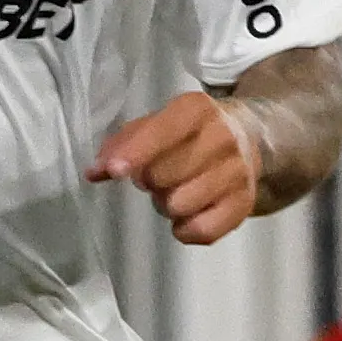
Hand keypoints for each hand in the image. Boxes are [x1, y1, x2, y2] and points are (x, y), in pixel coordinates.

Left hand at [90, 87, 260, 243]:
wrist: (247, 138)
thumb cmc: (186, 134)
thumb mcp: (154, 125)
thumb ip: (121, 145)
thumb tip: (94, 172)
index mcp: (195, 110)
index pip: (163, 132)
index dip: (136, 152)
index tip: (115, 171)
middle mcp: (222, 137)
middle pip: (164, 175)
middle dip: (150, 181)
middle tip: (157, 177)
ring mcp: (237, 172)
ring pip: (180, 205)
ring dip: (167, 206)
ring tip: (176, 192)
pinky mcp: (245, 203)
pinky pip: (202, 230)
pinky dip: (184, 230)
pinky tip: (187, 216)